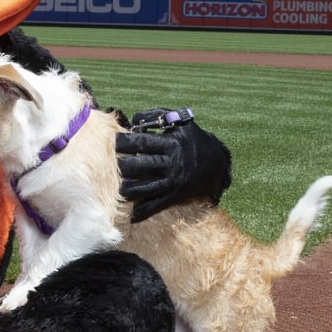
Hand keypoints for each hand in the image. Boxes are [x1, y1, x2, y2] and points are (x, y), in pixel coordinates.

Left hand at [115, 114, 232, 222]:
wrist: (216, 164)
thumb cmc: (193, 139)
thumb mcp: (181, 123)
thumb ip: (158, 116)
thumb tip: (134, 119)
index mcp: (171, 143)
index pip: (141, 142)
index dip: (124, 142)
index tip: (115, 142)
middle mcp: (171, 163)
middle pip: (139, 166)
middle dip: (122, 166)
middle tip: (115, 164)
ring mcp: (173, 181)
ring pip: (144, 188)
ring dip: (127, 190)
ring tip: (118, 187)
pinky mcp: (176, 196)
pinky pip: (156, 205)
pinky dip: (142, 212)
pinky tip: (131, 215)